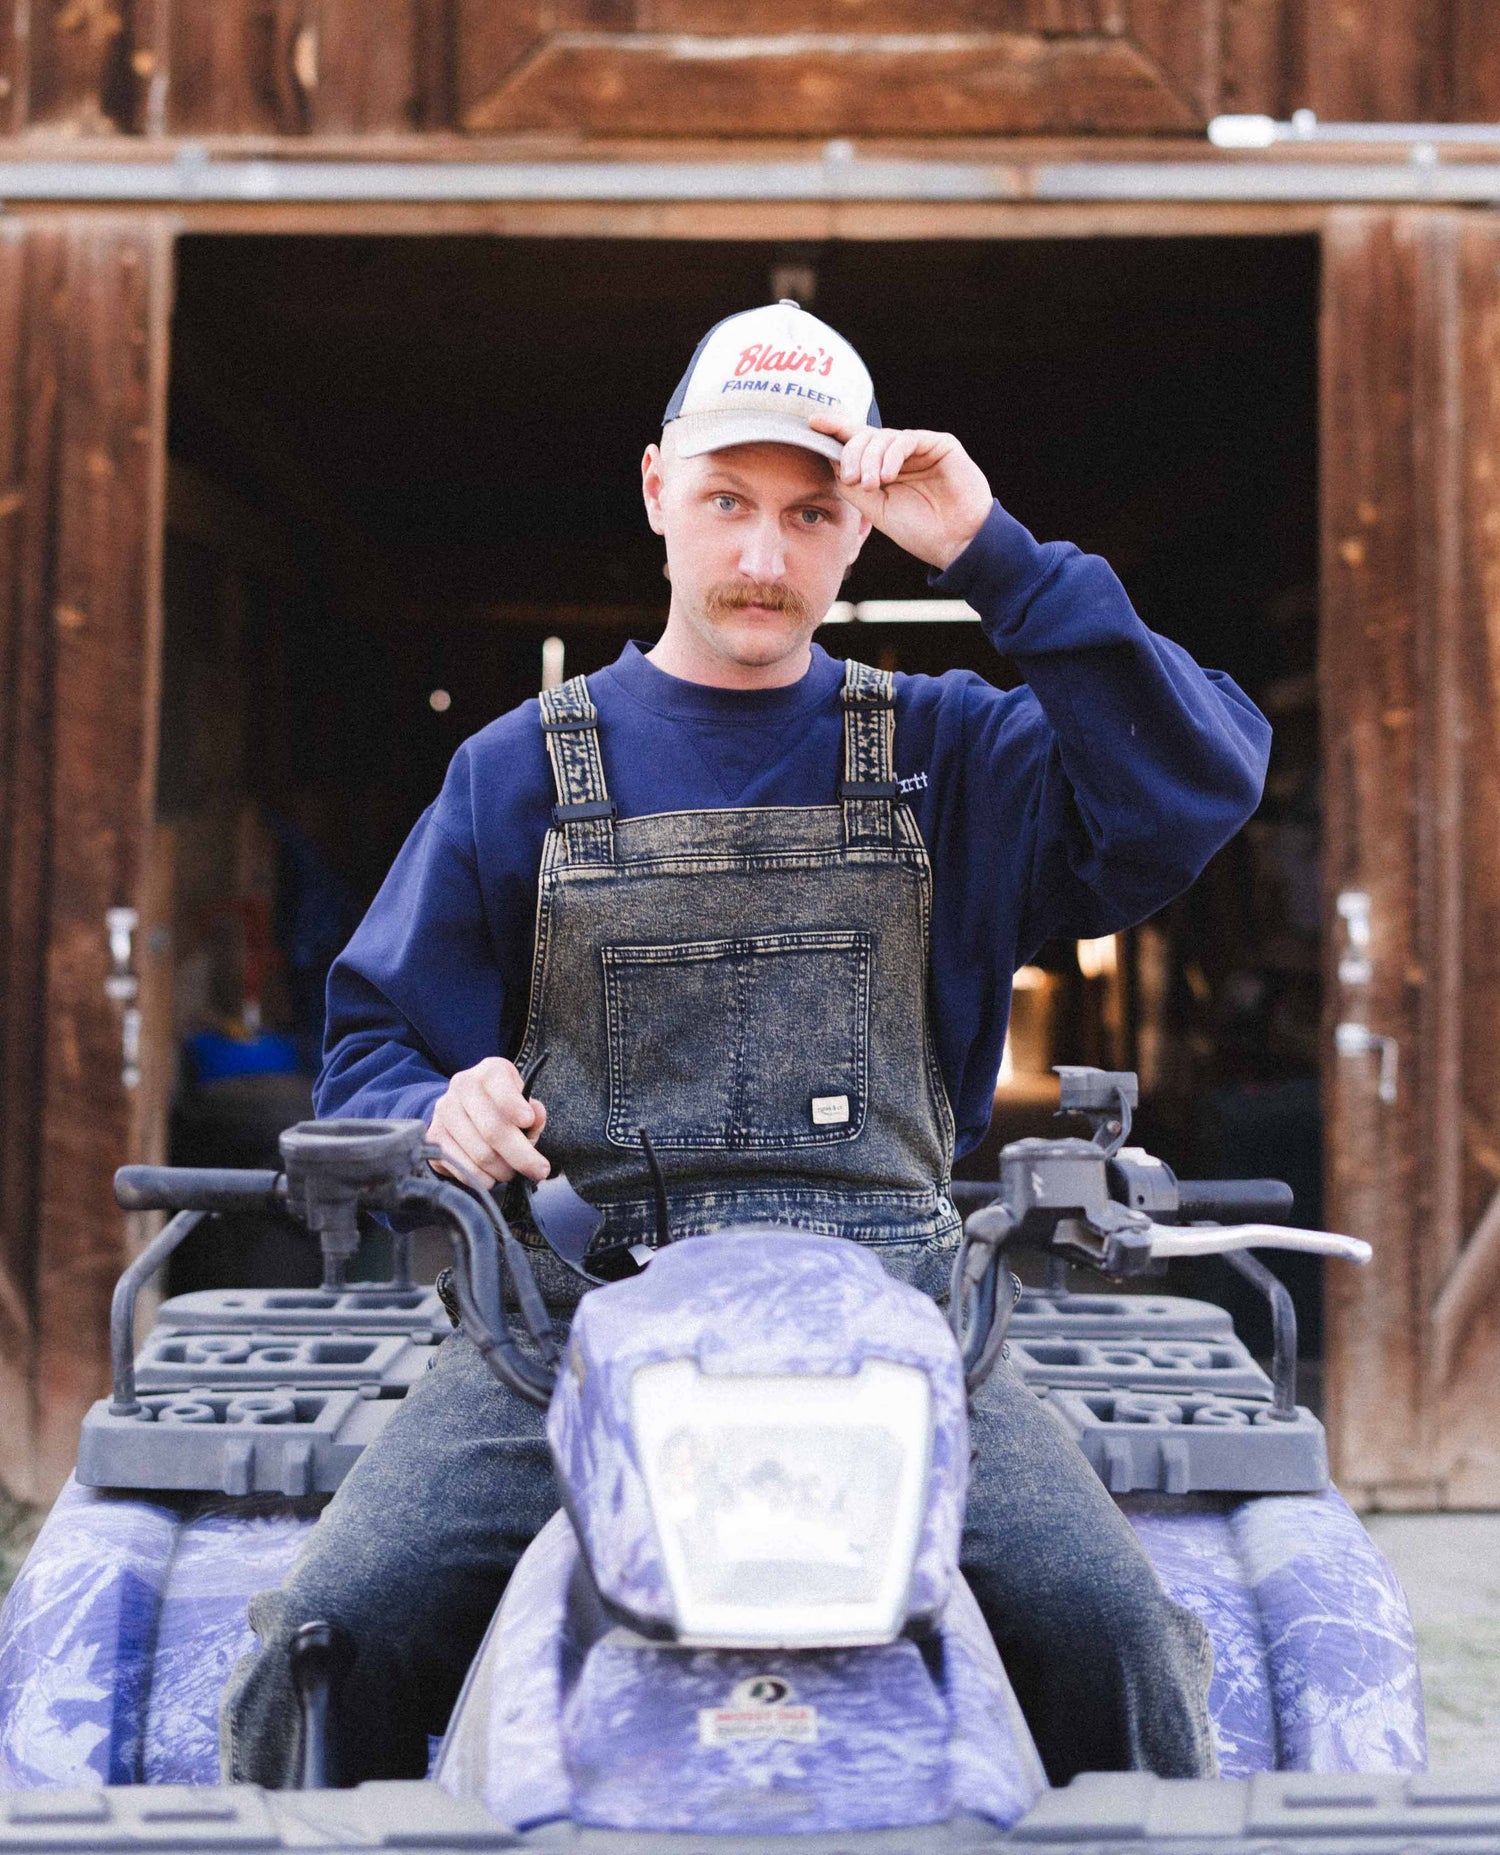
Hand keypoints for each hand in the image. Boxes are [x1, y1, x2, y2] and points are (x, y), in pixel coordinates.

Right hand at [427, 1056, 549, 1185]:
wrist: (463, 1109)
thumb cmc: (502, 1107)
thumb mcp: (523, 1101)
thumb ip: (534, 1111)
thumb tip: (535, 1118)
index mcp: (490, 1072)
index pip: (501, 1088)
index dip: (515, 1106)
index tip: (528, 1121)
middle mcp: (463, 1086)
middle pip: (493, 1129)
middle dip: (521, 1156)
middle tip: (539, 1171)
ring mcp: (444, 1111)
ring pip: (480, 1153)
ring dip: (503, 1170)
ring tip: (512, 1171)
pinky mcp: (434, 1136)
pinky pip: (463, 1168)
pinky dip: (483, 1179)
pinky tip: (492, 1176)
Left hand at [808, 415, 992, 570]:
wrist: (956, 543)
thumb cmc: (919, 530)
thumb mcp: (875, 510)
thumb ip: (853, 486)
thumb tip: (829, 459)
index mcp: (884, 467)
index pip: (856, 442)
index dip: (835, 430)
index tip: (813, 424)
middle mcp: (900, 454)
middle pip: (865, 437)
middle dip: (852, 455)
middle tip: (852, 479)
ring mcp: (920, 447)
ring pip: (883, 437)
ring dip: (870, 459)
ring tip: (871, 484)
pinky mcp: (940, 444)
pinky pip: (907, 439)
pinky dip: (892, 456)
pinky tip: (887, 476)